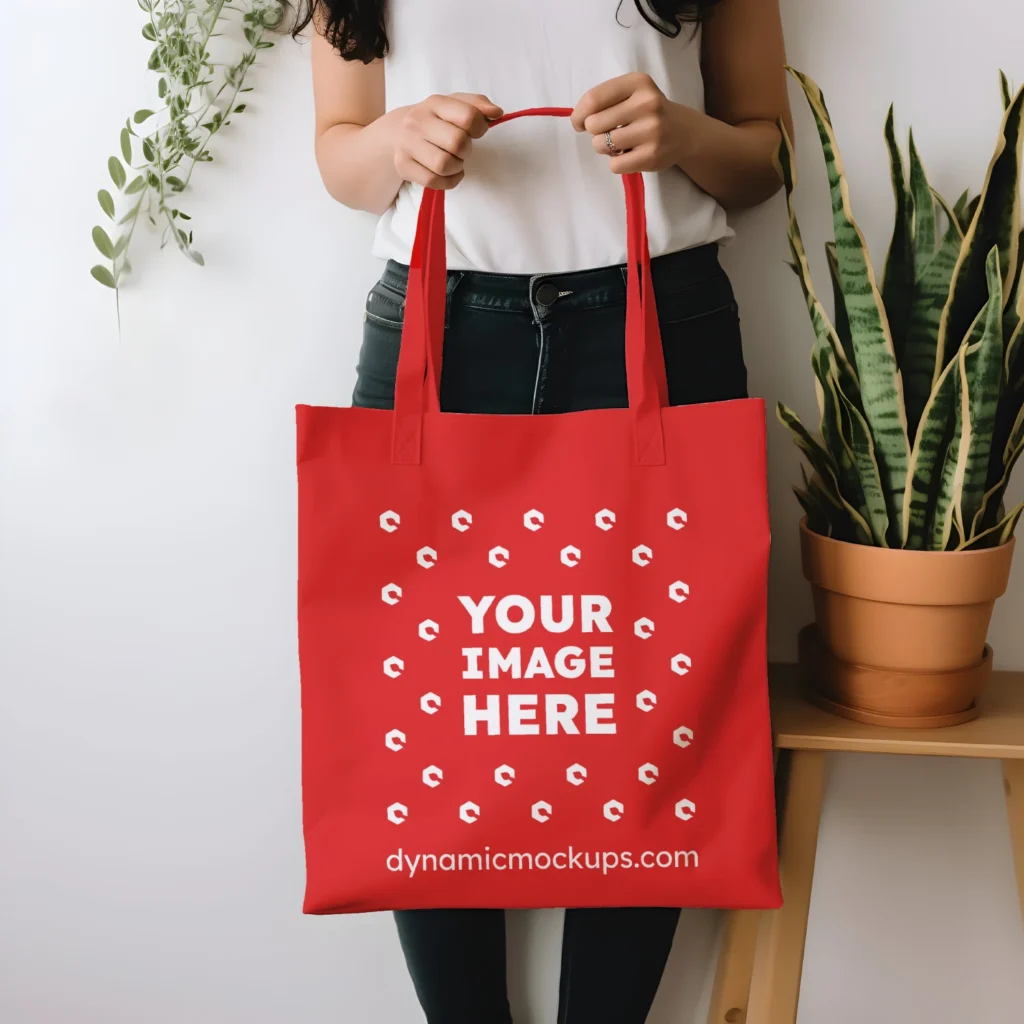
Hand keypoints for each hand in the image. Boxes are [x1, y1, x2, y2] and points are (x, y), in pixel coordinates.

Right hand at [393, 93, 503, 189]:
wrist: (397, 133)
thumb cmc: (435, 121)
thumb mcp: (455, 106)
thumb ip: (478, 105)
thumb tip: (497, 113)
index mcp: (434, 103)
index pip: (468, 116)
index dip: (480, 128)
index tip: (476, 131)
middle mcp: (417, 121)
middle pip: (457, 143)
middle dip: (466, 150)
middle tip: (461, 149)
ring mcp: (407, 144)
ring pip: (444, 165)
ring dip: (457, 167)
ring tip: (454, 161)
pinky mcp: (403, 166)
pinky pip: (434, 181)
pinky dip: (449, 181)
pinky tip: (449, 174)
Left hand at [571, 73, 693, 173]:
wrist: (684, 132)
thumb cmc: (648, 112)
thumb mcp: (632, 94)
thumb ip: (604, 100)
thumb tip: (578, 120)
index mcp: (638, 83)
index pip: (594, 99)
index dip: (579, 114)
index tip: (579, 122)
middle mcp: (647, 103)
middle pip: (594, 124)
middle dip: (594, 132)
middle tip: (608, 132)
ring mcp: (651, 130)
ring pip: (601, 145)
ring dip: (604, 148)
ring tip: (619, 143)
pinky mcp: (652, 156)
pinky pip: (614, 165)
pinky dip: (616, 163)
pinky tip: (629, 155)